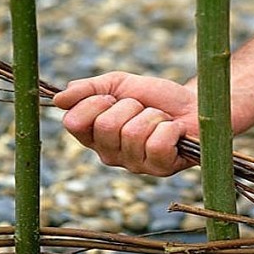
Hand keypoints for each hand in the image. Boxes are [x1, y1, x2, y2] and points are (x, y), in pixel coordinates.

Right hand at [53, 72, 198, 175]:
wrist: (194, 106)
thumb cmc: (157, 98)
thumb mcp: (119, 84)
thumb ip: (88, 89)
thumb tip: (58, 98)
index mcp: (95, 136)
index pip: (74, 122)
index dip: (95, 102)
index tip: (115, 97)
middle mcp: (110, 155)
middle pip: (106, 125)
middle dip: (130, 107)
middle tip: (144, 109)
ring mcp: (135, 165)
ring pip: (132, 133)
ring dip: (153, 117)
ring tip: (161, 119)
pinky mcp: (160, 169)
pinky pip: (156, 144)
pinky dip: (169, 129)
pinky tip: (174, 132)